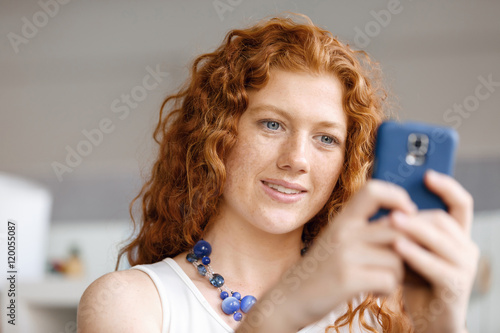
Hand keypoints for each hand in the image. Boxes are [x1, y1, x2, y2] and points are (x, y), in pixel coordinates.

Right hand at [276, 180, 416, 327]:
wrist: (290, 297)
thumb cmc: (322, 270)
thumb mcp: (338, 240)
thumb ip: (366, 229)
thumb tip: (408, 219)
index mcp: (342, 219)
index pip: (373, 190)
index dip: (397, 196)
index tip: (408, 212)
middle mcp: (343, 231)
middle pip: (397, 229)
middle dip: (409, 249)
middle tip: (404, 262)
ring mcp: (344, 254)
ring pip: (397, 259)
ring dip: (398, 274)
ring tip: (383, 279)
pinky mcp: (347, 279)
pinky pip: (389, 280)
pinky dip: (387, 290)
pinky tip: (375, 291)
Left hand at [390, 170, 479, 332]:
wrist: (429, 320)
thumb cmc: (416, 281)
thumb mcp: (411, 249)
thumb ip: (406, 229)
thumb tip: (385, 202)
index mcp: (456, 236)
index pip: (461, 204)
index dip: (447, 186)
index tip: (427, 174)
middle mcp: (466, 248)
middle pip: (443, 220)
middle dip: (415, 215)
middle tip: (391, 212)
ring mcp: (465, 267)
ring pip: (440, 239)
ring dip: (414, 229)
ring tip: (391, 222)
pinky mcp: (456, 286)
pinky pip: (436, 265)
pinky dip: (415, 254)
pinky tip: (397, 247)